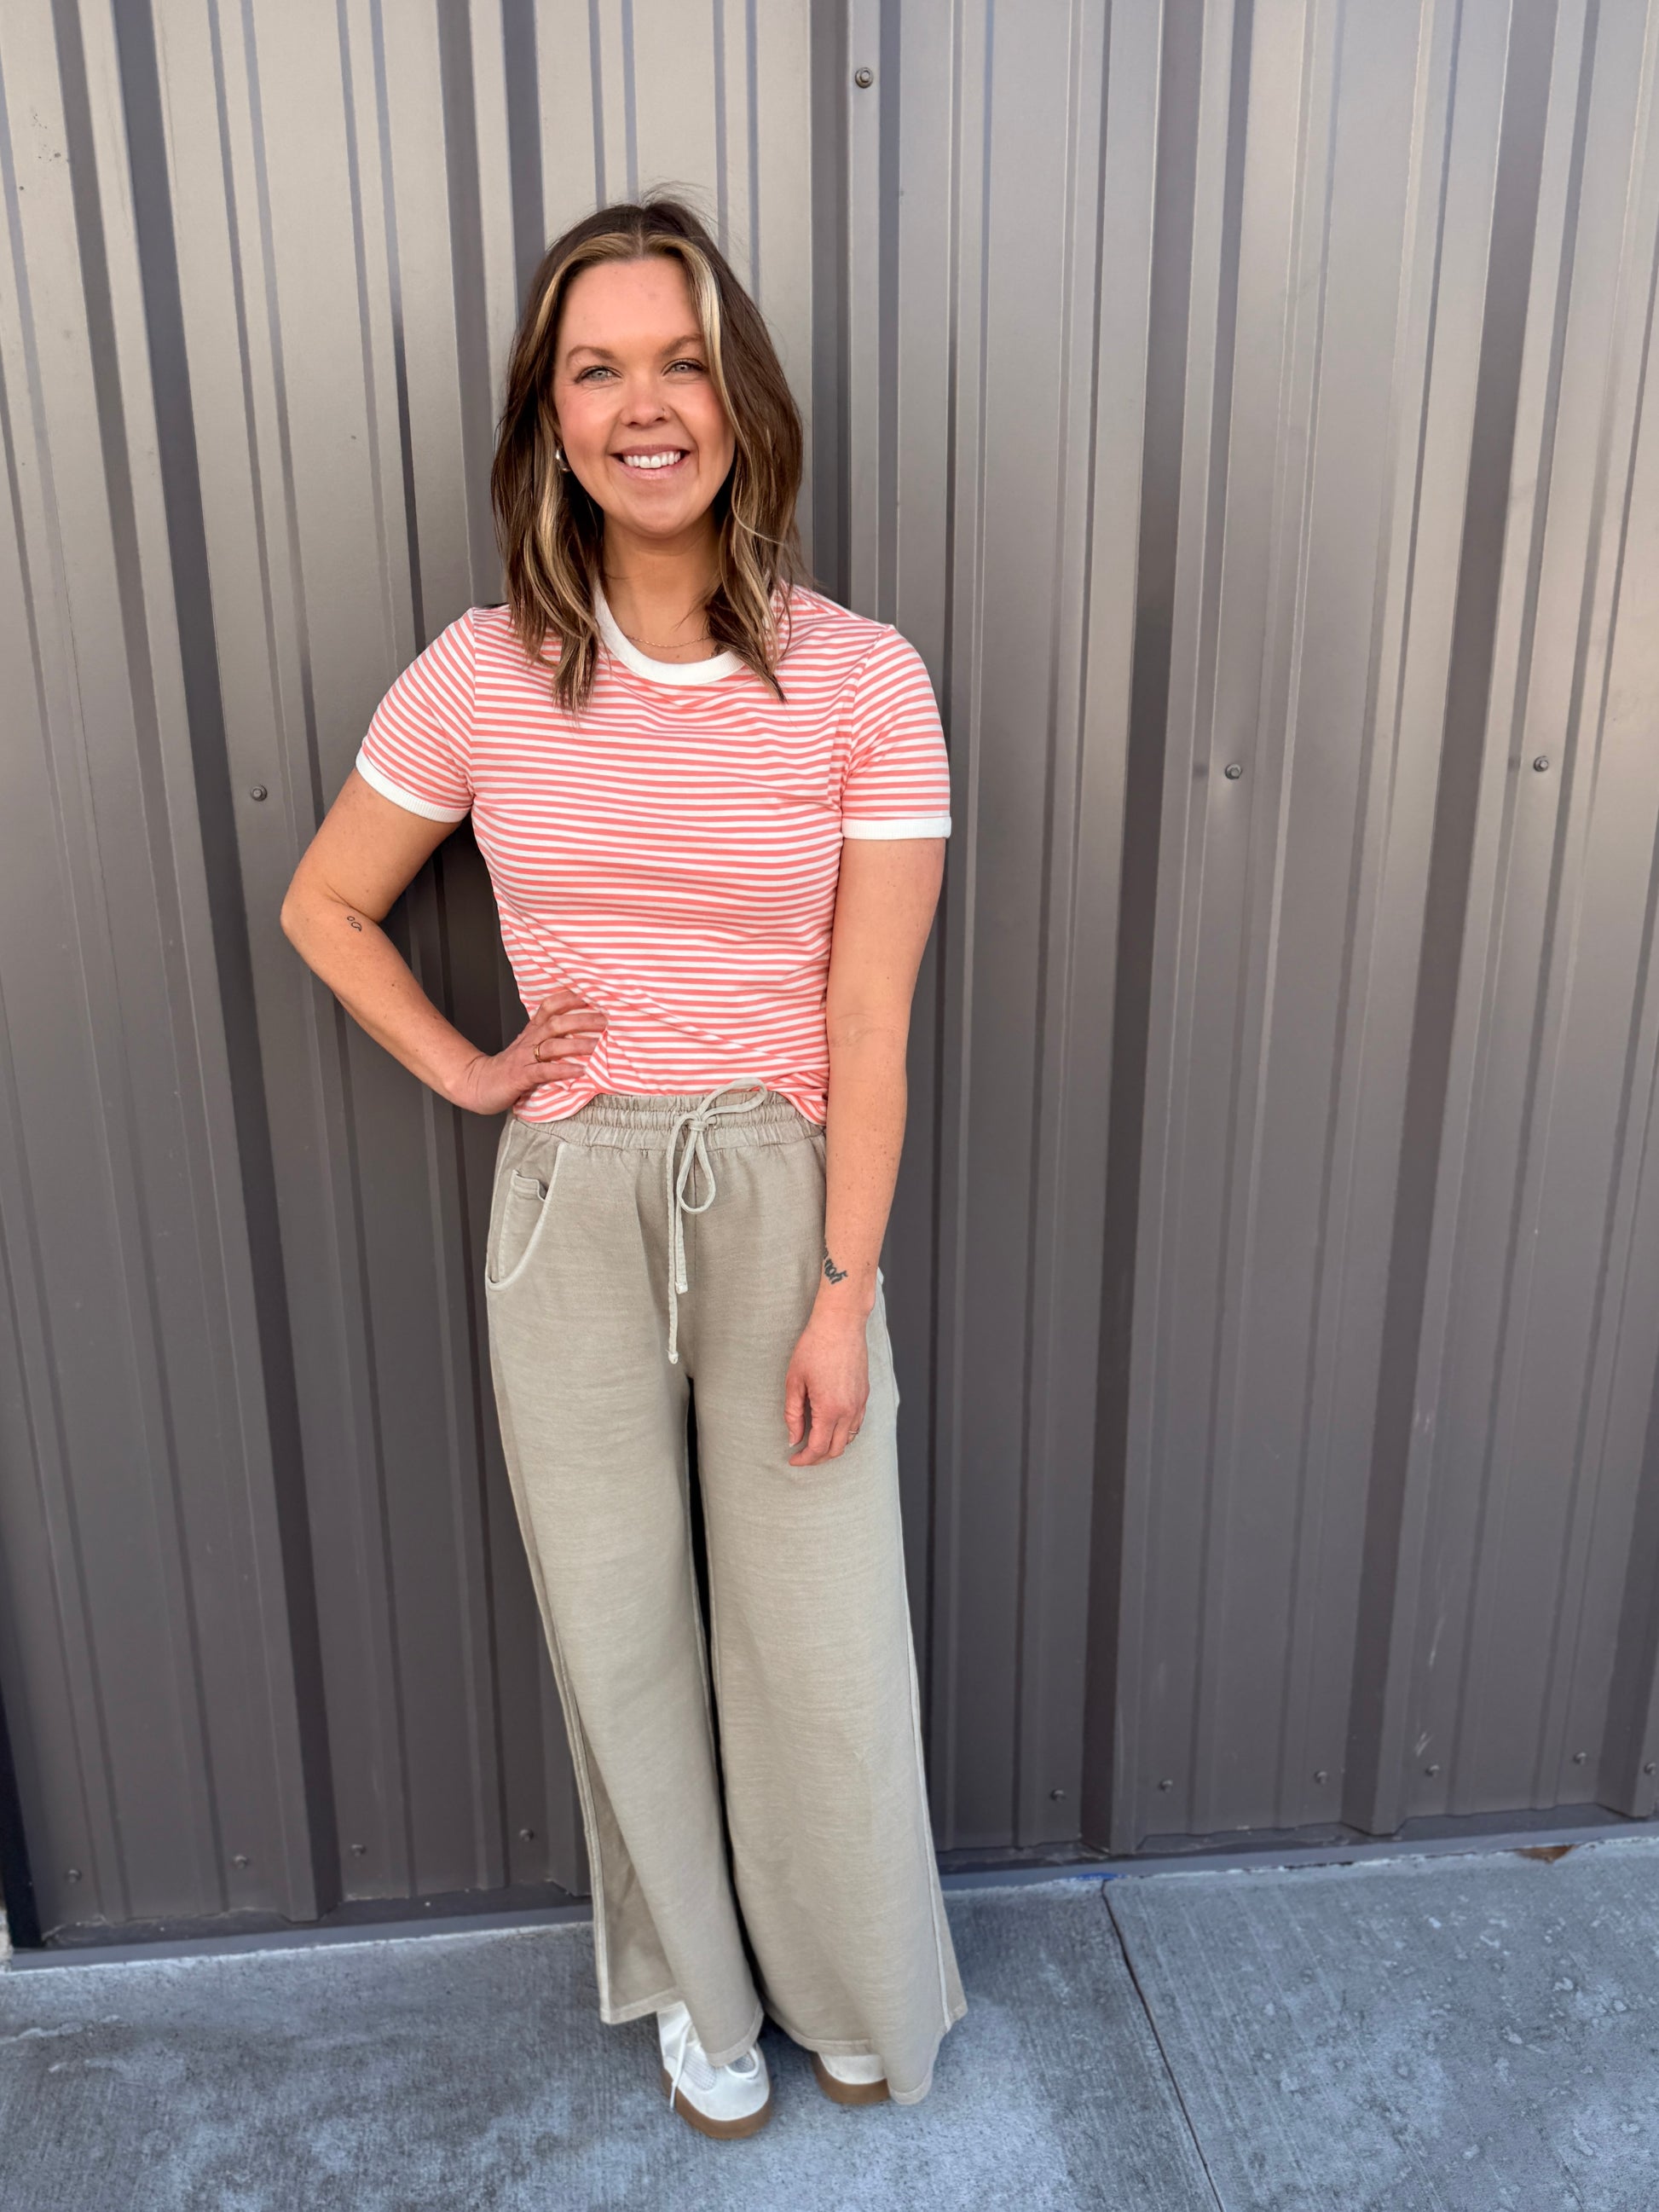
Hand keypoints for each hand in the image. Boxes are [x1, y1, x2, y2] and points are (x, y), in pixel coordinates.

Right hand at [448, 988, 606, 1115]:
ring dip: (577, 1044)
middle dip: (581, 1020)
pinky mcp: (521, 1076)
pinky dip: (563, 1070)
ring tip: (597, 1045)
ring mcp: (524, 1058)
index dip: (568, 999)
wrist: (478, 1083)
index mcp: (531, 1032)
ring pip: (552, 1045)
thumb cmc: (510, 1068)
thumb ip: (550, 1039)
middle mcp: (529, 1041)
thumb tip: (581, 1033)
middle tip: (604, 1020)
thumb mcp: (529, 1048)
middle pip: (556, 1024)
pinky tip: (579, 1070)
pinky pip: (544, 1071)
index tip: (589, 996)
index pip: (548, 1008)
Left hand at [784, 1307, 869, 1465]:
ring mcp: (860, 1403)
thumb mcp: (794, 1381)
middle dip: (817, 1458)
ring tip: (815, 1442)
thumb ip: (793, 1414)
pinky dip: (844, 1433)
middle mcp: (849, 1410)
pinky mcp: (865, 1394)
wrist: (840, 1324)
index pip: (818, 1448)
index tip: (793, 1459)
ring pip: (849, 1439)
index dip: (804, 1459)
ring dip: (832, 1447)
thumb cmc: (814, 1347)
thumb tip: (794, 1438)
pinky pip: (857, 1424)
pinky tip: (830, 1426)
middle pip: (835, 1449)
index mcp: (829, 1409)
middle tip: (802, 1455)